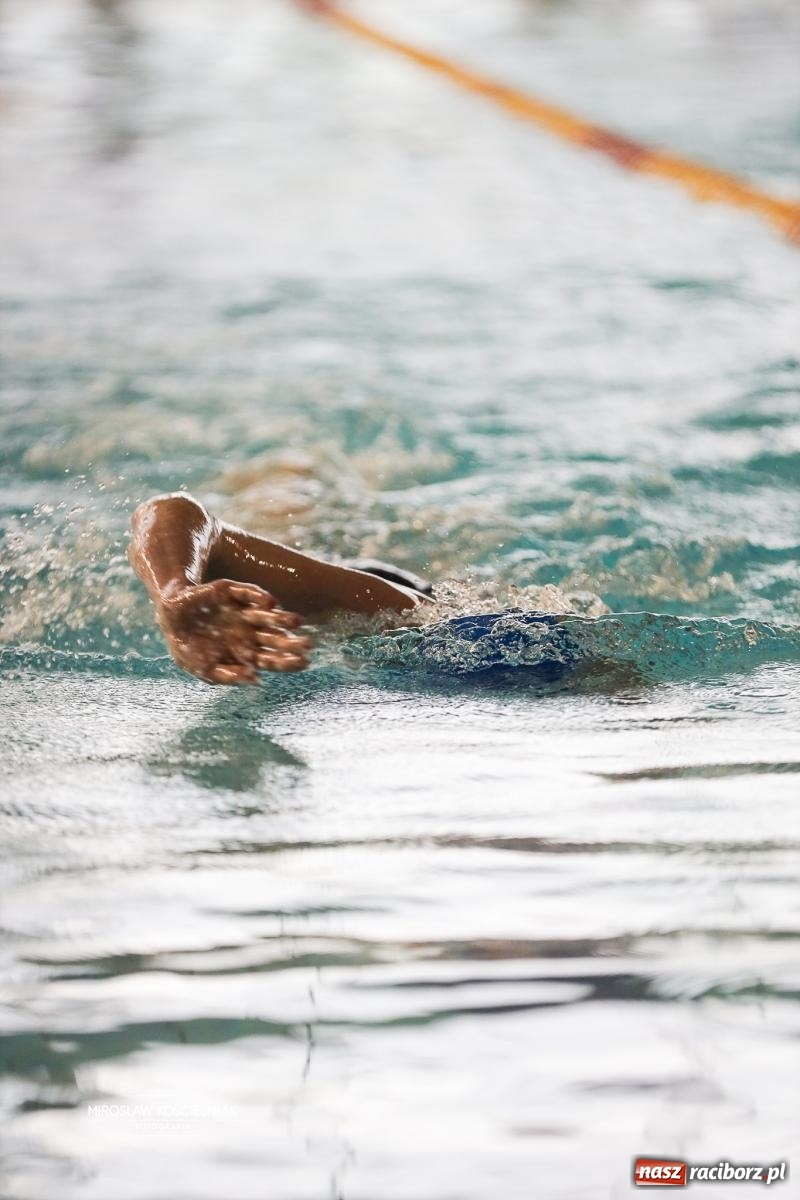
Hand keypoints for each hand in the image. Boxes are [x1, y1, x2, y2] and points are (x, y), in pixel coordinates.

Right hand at [157, 579, 310, 684]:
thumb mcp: (205, 670)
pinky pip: (248, 593)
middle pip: (275, 638)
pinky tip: (271, 603)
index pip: (272, 659)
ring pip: (267, 615)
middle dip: (291, 642)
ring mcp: (241, 612)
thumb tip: (256, 680)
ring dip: (282, 618)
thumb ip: (229, 675)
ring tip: (297, 621)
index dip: (287, 661)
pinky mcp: (231, 593)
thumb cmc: (188, 649)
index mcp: (245, 652)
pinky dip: (259, 596)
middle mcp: (248, 632)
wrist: (168, 620)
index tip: (304, 663)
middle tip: (308, 644)